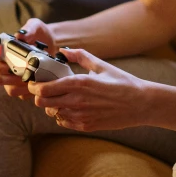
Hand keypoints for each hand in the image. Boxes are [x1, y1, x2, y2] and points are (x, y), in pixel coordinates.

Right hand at [0, 20, 55, 97]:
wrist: (54, 43)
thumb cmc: (39, 33)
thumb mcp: (35, 26)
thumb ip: (28, 30)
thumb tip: (20, 35)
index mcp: (1, 54)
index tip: (6, 64)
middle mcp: (5, 68)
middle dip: (8, 78)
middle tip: (20, 73)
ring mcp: (14, 80)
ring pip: (11, 90)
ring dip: (20, 86)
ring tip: (32, 79)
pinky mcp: (25, 88)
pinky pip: (24, 95)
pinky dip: (31, 92)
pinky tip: (39, 84)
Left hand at [28, 49, 148, 130]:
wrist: (141, 104)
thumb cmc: (122, 82)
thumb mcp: (101, 64)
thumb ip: (79, 55)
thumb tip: (63, 50)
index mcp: (79, 83)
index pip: (44, 88)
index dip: (34, 85)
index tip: (34, 81)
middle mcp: (77, 101)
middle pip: (42, 103)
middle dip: (38, 96)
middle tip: (42, 90)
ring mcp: (81, 116)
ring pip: (52, 113)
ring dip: (51, 106)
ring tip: (58, 98)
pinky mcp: (86, 126)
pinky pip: (64, 122)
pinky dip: (61, 115)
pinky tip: (69, 107)